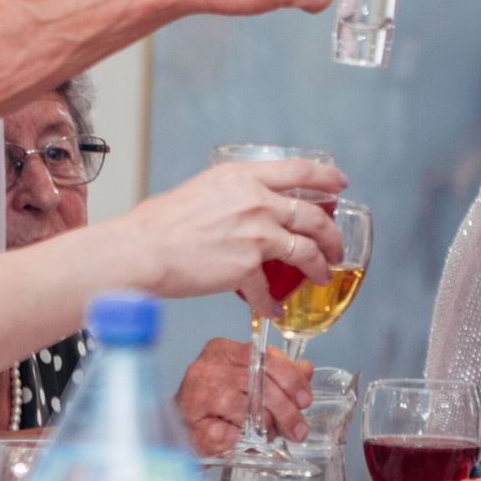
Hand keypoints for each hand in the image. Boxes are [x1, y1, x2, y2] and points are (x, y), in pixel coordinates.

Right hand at [97, 158, 346, 304]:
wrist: (140, 251)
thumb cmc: (158, 224)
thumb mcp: (202, 189)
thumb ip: (232, 195)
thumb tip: (244, 206)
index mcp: (243, 177)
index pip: (300, 170)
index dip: (327, 178)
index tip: (340, 184)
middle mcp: (256, 201)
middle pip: (313, 215)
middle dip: (332, 234)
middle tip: (336, 245)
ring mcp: (255, 234)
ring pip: (305, 251)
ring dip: (319, 267)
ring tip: (322, 276)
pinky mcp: (246, 268)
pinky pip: (270, 290)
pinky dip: (273, 304)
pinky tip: (273, 310)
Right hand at [175, 338, 313, 454]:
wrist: (181, 432)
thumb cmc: (216, 406)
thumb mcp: (248, 383)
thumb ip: (278, 375)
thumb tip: (306, 370)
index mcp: (223, 350)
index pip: (265, 358)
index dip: (291, 379)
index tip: (305, 399)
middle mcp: (207, 367)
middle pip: (260, 385)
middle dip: (286, 410)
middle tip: (298, 430)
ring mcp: (197, 395)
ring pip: (247, 410)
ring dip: (266, 427)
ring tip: (269, 436)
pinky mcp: (193, 424)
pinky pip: (231, 434)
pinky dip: (243, 440)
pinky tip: (243, 441)